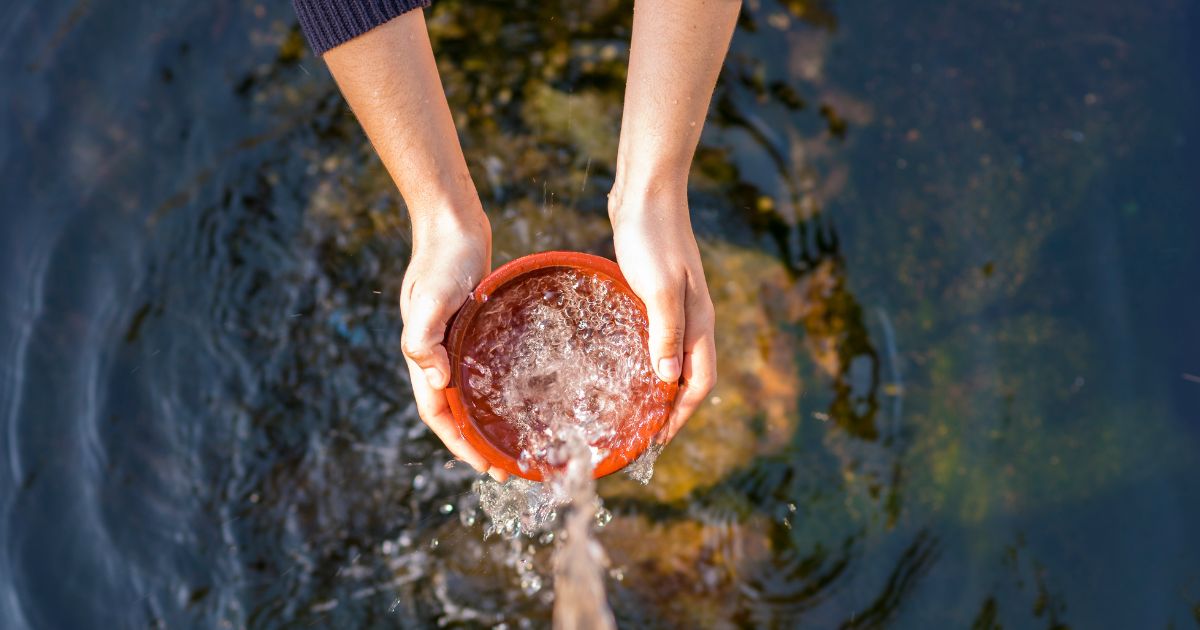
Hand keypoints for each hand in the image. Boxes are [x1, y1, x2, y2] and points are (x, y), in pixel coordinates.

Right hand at [399, 210, 508, 480]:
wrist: (452, 225)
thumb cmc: (442, 259)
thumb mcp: (430, 298)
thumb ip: (423, 338)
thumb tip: (435, 381)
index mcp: (424, 355)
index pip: (438, 414)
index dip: (460, 444)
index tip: (486, 467)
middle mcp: (438, 355)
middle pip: (454, 412)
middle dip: (476, 444)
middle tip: (509, 468)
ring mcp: (455, 343)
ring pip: (469, 394)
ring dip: (486, 421)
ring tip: (515, 442)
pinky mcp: (472, 329)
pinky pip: (482, 370)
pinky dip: (496, 390)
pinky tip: (520, 396)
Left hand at [610, 188, 716, 442]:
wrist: (646, 192)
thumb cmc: (652, 237)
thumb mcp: (658, 287)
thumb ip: (665, 333)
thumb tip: (667, 381)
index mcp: (698, 322)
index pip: (700, 383)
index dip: (681, 415)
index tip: (657, 441)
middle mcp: (692, 319)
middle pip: (690, 376)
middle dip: (672, 410)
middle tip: (642, 434)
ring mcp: (676, 306)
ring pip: (673, 358)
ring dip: (658, 387)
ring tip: (633, 410)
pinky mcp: (656, 294)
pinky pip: (656, 338)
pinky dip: (645, 360)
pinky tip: (622, 364)